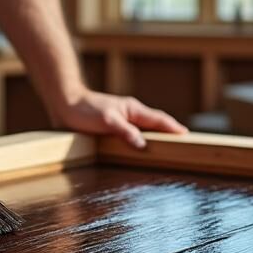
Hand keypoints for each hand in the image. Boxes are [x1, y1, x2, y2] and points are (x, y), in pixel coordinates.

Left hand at [50, 88, 186, 148]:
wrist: (65, 103)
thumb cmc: (84, 110)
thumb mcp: (107, 121)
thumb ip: (125, 132)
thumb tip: (143, 145)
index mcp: (133, 110)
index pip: (160, 119)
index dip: (174, 128)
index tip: (187, 136)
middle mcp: (131, 114)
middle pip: (156, 124)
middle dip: (170, 133)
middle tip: (184, 144)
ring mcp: (123, 120)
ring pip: (145, 129)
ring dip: (157, 138)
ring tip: (168, 149)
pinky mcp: (113, 127)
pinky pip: (134, 134)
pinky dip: (142, 141)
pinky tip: (142, 149)